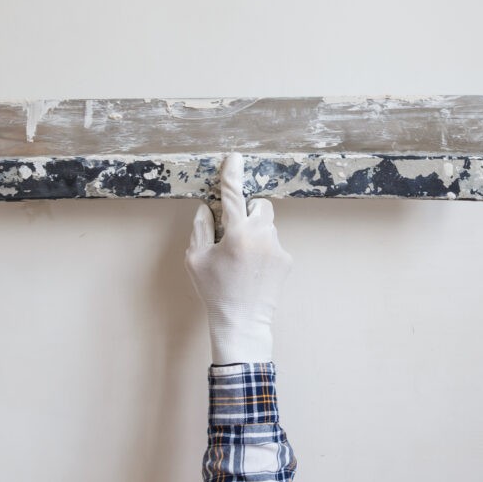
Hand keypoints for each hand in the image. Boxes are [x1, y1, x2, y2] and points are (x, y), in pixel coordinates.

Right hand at [185, 153, 292, 364]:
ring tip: (242, 259)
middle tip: (234, 233)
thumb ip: (200, 229)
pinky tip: (253, 270)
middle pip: (260, 205)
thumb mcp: (196, 260)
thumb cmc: (215, 291)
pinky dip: (264, 249)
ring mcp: (277, 248)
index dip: (232, 174)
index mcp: (236, 234)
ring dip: (256, 233)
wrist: (242, 322)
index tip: (235, 158)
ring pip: (268, 226)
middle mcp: (261, 236)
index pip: (233, 195)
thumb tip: (207, 208)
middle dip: (248, 212)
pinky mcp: (286, 260)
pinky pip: (274, 244)